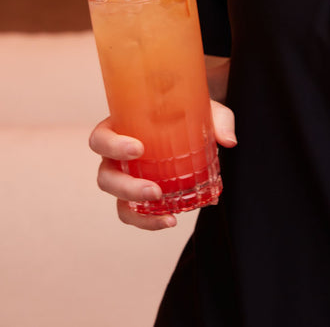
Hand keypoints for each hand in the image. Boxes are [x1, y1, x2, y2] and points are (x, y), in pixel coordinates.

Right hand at [89, 101, 236, 230]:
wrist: (197, 122)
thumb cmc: (191, 111)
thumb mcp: (206, 109)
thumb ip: (219, 121)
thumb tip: (228, 141)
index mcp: (122, 127)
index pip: (101, 138)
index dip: (112, 146)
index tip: (139, 148)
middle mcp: (117, 155)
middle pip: (106, 176)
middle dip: (126, 187)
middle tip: (155, 190)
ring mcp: (127, 177)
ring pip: (117, 199)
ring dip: (137, 209)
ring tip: (166, 212)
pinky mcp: (139, 195)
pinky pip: (135, 213)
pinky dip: (149, 220)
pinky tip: (170, 220)